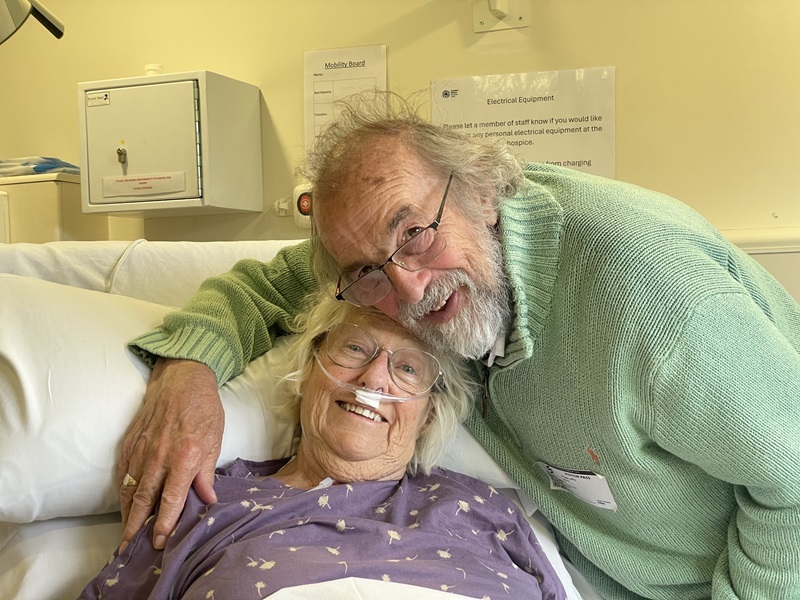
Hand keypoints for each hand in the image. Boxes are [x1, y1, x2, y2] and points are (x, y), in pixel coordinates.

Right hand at [117, 357, 223, 550]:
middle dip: (138, 527)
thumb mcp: (214, 440)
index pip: (172, 498)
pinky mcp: (130, 442)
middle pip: (144, 499)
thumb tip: (207, 500)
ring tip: (125, 533)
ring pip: (129, 488)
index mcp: (185, 457)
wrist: (182, 379)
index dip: (165, 522)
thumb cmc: (203, 409)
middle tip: (132, 548)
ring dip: (127, 513)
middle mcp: (160, 456)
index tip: (159, 541)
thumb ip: (207, 472)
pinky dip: (122, 491)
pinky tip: (124, 504)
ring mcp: (142, 449)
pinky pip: (123, 472)